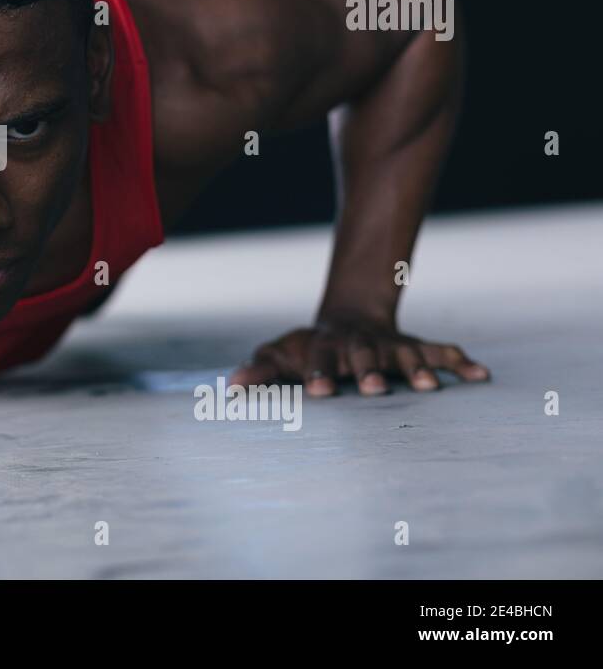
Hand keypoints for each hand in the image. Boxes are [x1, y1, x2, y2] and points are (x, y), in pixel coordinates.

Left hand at [229, 316, 490, 396]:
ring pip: (405, 354)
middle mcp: (360, 345)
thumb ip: (260, 371)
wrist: (348, 319)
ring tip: (430, 387)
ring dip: (417, 369)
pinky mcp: (415, 348)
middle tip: (372, 390)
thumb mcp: (280, 356)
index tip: (317, 392)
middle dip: (368, 372)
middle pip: (363, 356)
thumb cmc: (308, 350)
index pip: (319, 360)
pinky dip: (460, 361)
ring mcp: (390, 346)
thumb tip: (231, 388)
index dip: (318, 374)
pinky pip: (441, 352)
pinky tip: (481, 374)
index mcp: (325, 348)